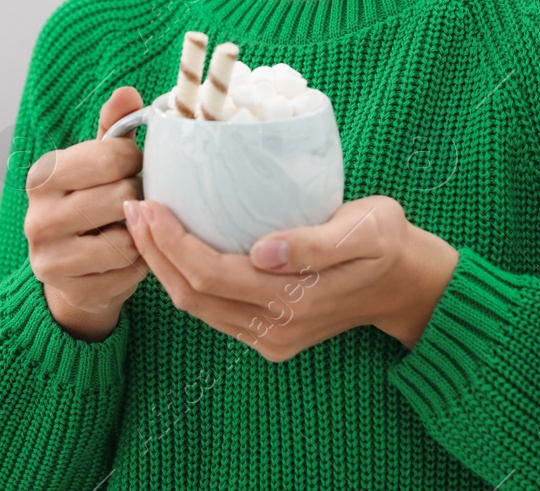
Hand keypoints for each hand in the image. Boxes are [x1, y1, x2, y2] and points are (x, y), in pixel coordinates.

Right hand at [24, 86, 147, 342]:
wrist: (74, 270)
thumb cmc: (92, 203)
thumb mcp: (99, 163)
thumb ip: (113, 129)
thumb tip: (127, 93)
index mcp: (43, 176)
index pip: (109, 157)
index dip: (136, 161)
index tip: (136, 167)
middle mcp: (37, 217)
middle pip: (119, 198)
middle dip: (139, 198)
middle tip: (137, 199)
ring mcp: (49, 259)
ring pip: (125, 241)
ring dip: (140, 235)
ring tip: (133, 228)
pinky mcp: (71, 292)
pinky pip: (127, 275)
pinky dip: (137, 266)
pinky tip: (129, 259)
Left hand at [124, 194, 459, 360]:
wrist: (408, 284)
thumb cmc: (387, 243)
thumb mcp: (367, 229)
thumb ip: (317, 243)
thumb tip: (263, 251)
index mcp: (293, 301)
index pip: (210, 274)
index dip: (171, 242)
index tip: (149, 203)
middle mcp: (274, 328)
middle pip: (191, 294)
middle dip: (154, 252)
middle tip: (132, 206)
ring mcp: (269, 336)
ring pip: (196, 307)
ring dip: (162, 266)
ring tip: (142, 223)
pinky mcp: (268, 335)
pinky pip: (212, 310)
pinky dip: (184, 278)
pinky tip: (173, 246)